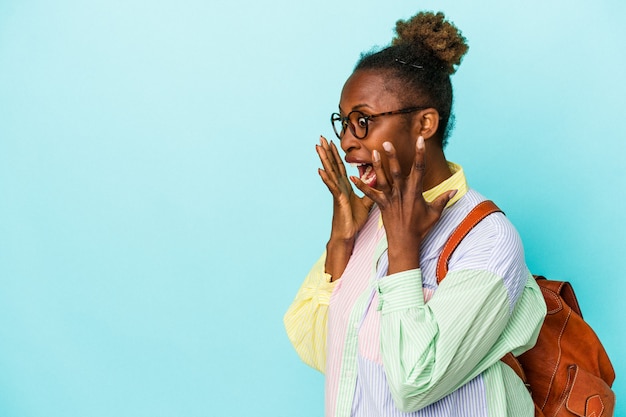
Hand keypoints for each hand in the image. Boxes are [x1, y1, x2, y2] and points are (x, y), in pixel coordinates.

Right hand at [316, 136, 373, 278]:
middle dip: (327, 152)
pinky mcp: (338, 200)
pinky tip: (320, 170)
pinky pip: (331, 187)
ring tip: (318, 147)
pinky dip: (326, 179)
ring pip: (330, 173)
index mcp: (345, 186)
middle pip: (333, 166)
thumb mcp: (365, 203)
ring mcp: (337, 192)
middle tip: (321, 138)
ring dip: (324, 160)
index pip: (340, 167)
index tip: (332, 142)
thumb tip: (376, 180)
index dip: (336, 154)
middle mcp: (339, 187)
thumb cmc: (354, 221)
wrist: (347, 235)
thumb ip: (369, 190)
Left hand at [350, 137, 455, 274]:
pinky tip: (352, 177)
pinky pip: (369, 194)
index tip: (420, 140)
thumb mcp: (435, 213)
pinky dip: (361, 186)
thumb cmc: (420, 228)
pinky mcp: (381, 205)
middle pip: (397, 171)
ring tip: (374, 152)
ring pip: (383, 180)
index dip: (420, 153)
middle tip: (387, 142)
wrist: (405, 243)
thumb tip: (455, 190)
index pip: (419, 169)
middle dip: (392, 156)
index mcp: (415, 192)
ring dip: (378, 166)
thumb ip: (443, 199)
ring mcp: (390, 199)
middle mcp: (402, 193)